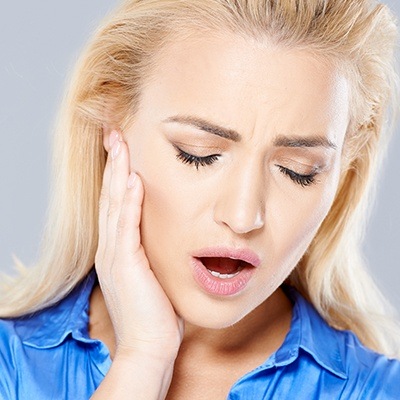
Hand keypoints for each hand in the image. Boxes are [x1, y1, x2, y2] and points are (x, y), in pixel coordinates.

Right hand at [95, 131, 183, 361]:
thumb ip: (153, 250)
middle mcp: (110, 246)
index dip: (118, 173)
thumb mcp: (153, 273)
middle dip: (113, 162)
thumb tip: (169, 232)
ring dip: (117, 171)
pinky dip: (128, 202)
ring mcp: (114, 255)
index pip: (116, 201)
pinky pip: (126, 226)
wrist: (150, 345)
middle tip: (115, 132)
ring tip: (121, 142)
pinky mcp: (125, 264)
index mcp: (118, 248)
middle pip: (110, 195)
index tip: (124, 148)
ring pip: (114, 204)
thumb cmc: (156, 311)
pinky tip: (132, 179)